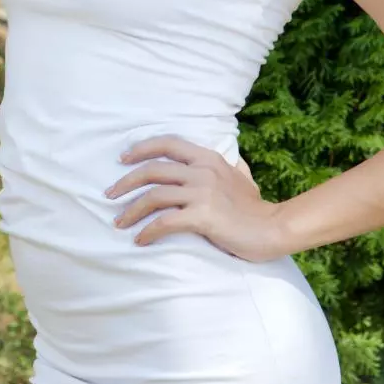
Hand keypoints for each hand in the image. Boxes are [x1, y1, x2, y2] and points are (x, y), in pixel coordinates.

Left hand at [104, 134, 284, 263]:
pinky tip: (140, 240)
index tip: (122, 159)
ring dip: (131, 210)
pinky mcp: (203, 216)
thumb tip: (234, 163)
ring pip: (154, 195)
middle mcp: (202, 171)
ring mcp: (202, 193)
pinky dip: (148, 231)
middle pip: (152, 170)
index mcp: (208, 158)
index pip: (168, 143)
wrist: (274, 228)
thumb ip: (233, 168)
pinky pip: (165, 222)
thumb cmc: (256, 208)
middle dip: (125, 182)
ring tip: (119, 222)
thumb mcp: (243, 178)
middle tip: (109, 195)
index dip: (141, 148)